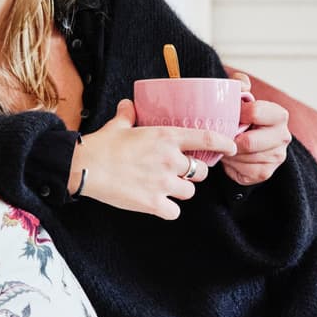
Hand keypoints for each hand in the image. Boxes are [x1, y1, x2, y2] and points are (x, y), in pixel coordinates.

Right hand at [68, 99, 236, 219]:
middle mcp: (169, 160)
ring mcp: (163, 183)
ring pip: (189, 192)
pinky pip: (174, 211)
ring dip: (181, 191)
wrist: (85, 168)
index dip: (224, 143)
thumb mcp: (117, 125)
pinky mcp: (153, 203)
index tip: (232, 146)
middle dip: (195, 173)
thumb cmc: (101, 145)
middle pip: (200, 171)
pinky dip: (168, 209)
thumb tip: (128, 105)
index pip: (206, 139)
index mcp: (165, 137)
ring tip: (167, 188)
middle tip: (182, 172)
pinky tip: (158, 204)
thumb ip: (128, 115)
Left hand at [221, 74, 291, 185]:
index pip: (255, 112)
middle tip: (224, 135)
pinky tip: (231, 157)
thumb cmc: (243, 119)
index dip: (237, 113)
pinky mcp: (265, 173)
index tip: (230, 115)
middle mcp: (283, 137)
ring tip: (227, 145)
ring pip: (241, 157)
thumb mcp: (242, 98)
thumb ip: (240, 84)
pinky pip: (241, 171)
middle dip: (231, 139)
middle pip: (248, 142)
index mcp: (278, 115)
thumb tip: (241, 85)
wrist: (246, 144)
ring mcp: (276, 157)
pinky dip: (230, 165)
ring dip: (228, 152)